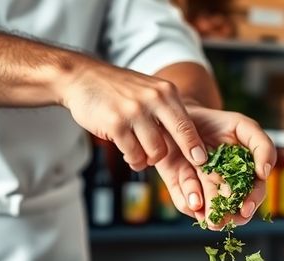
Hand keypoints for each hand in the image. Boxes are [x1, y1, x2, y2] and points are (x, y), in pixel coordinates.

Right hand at [58, 59, 208, 169]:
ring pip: (154, 152)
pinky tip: (128, 154)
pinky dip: (133, 159)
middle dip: (172, 157)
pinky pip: (133, 154)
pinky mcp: (115, 124)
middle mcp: (153, 100)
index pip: (188, 125)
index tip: (202, 161)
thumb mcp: (149, 90)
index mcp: (166, 92)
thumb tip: (189, 142)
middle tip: (160, 160)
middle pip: (174, 142)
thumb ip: (167, 110)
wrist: (82, 76)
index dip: (195, 147)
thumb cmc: (119, 89)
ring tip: (139, 155)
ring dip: (147, 159)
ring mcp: (134, 112)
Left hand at [154, 105, 274, 227]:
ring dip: (208, 214)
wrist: (180, 116)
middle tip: (222, 221)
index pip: (252, 194)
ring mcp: (200, 189)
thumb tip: (264, 173)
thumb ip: (262, 146)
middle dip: (227, 216)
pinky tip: (193, 205)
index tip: (245, 209)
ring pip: (206, 208)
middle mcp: (222, 187)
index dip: (251, 202)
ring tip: (209, 220)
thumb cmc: (216, 122)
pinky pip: (183, 201)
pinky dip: (187, 203)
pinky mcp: (178, 187)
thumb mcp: (243, 126)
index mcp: (243, 176)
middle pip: (229, 208)